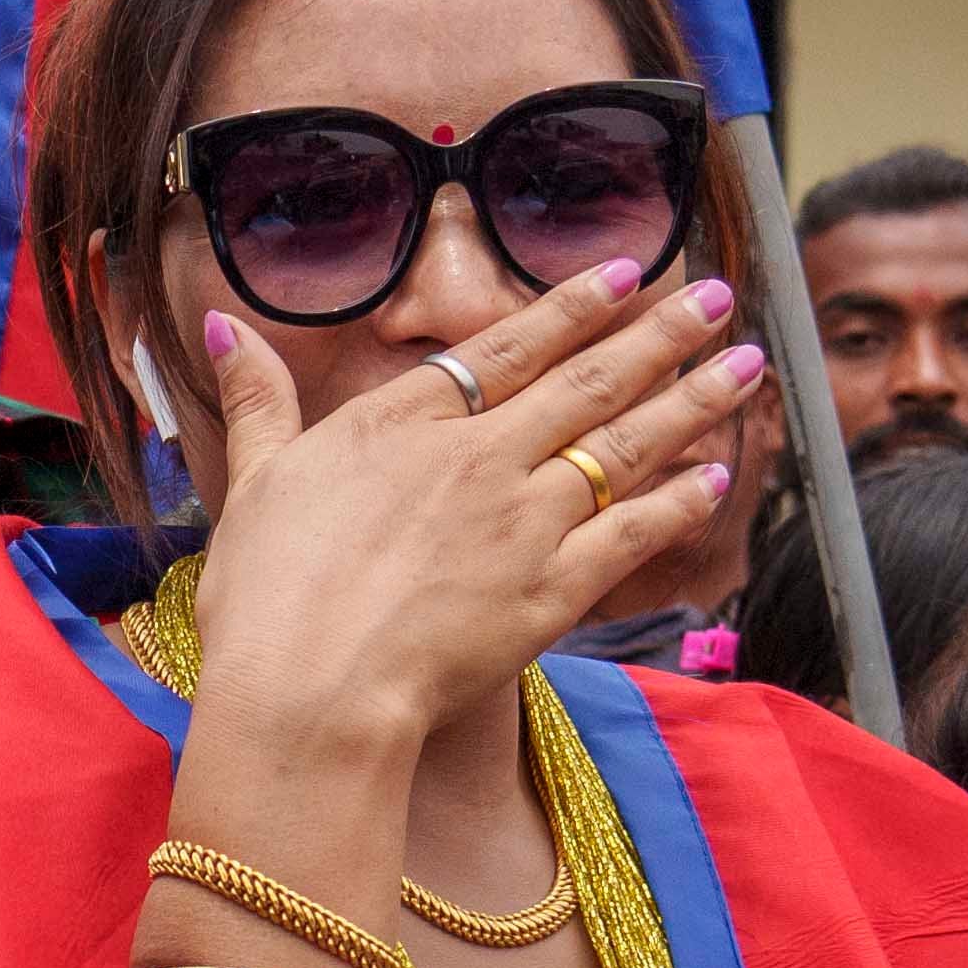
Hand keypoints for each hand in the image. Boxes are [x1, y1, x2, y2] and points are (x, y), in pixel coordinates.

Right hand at [170, 264, 758, 773]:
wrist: (310, 693)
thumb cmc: (269, 595)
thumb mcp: (255, 480)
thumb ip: (257, 398)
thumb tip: (223, 325)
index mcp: (407, 422)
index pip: (509, 348)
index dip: (574, 308)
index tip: (625, 273)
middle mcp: (479, 458)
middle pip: (588, 382)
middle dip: (659, 336)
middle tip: (716, 300)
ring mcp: (523, 523)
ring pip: (624, 446)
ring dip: (690, 402)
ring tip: (744, 365)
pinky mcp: (550, 592)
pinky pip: (630, 534)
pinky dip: (676, 504)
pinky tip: (713, 478)